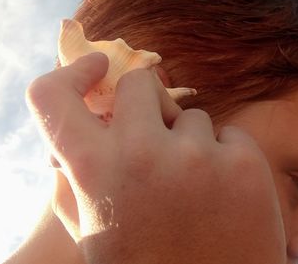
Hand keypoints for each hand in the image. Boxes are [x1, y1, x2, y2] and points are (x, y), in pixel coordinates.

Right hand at [26, 53, 286, 263]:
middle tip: (153, 141)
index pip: (50, 95)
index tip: (95, 70)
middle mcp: (140, 156)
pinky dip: (224, 157)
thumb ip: (74, 176)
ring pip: (190, 114)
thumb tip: (77, 129)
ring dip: (186, 142)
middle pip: (139, 83)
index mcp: (92, 172)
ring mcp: (198, 159)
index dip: (70, 75)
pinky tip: (222, 196)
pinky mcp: (246, 167)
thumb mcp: (91, 228)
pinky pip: (229, 134)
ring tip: (189, 189)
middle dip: (145, 106)